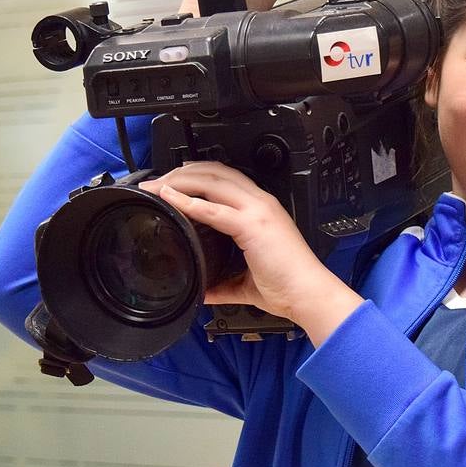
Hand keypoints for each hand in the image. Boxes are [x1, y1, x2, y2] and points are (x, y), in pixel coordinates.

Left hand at [139, 162, 361, 344]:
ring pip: (212, 181)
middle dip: (182, 172)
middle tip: (157, 182)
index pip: (226, 179)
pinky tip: (169, 198)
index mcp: (262, 210)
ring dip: (180, 181)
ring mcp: (258, 210)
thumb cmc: (287, 287)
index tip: (173, 182)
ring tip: (157, 186)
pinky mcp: (252, 225)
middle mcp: (261, 203)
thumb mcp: (247, 280)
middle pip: (216, 172)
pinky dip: (187, 201)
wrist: (308, 294)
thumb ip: (223, 282)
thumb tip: (203, 289)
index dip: (197, 175)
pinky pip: (212, 208)